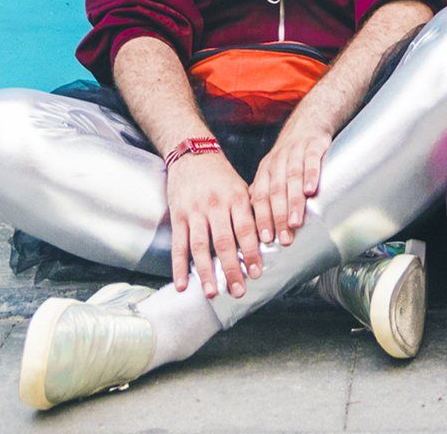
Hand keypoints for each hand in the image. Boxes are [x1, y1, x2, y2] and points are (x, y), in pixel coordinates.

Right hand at [167, 151, 262, 297]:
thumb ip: (251, 210)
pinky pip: (178, 244)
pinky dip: (179, 267)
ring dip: (206, 272)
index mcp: (235, 198)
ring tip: (212, 293)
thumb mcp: (240, 187)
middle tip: (238, 290)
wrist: (192, 153)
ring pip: (200, 246)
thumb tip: (268, 237)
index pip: (246, 229)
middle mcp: (215, 205)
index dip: (252, 251)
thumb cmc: (220, 175)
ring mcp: (194, 211)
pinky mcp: (178, 215)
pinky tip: (183, 284)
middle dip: (231, 268)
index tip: (257, 271)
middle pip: (224, 242)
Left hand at [249, 120, 332, 246]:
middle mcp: (277, 162)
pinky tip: (311, 191)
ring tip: (295, 222)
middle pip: (275, 192)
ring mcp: (295, 153)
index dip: (262, 218)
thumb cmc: (290, 154)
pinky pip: (310, 161)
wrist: (308, 122)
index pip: (260, 197)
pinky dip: (310, 176)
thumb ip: (264, 193)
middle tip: (284, 238)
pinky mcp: (313, 146)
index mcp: (266, 171)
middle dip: (278, 217)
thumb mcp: (272, 170)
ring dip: (293, 202)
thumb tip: (253, 224)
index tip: (265, 239)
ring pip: (291, 179)